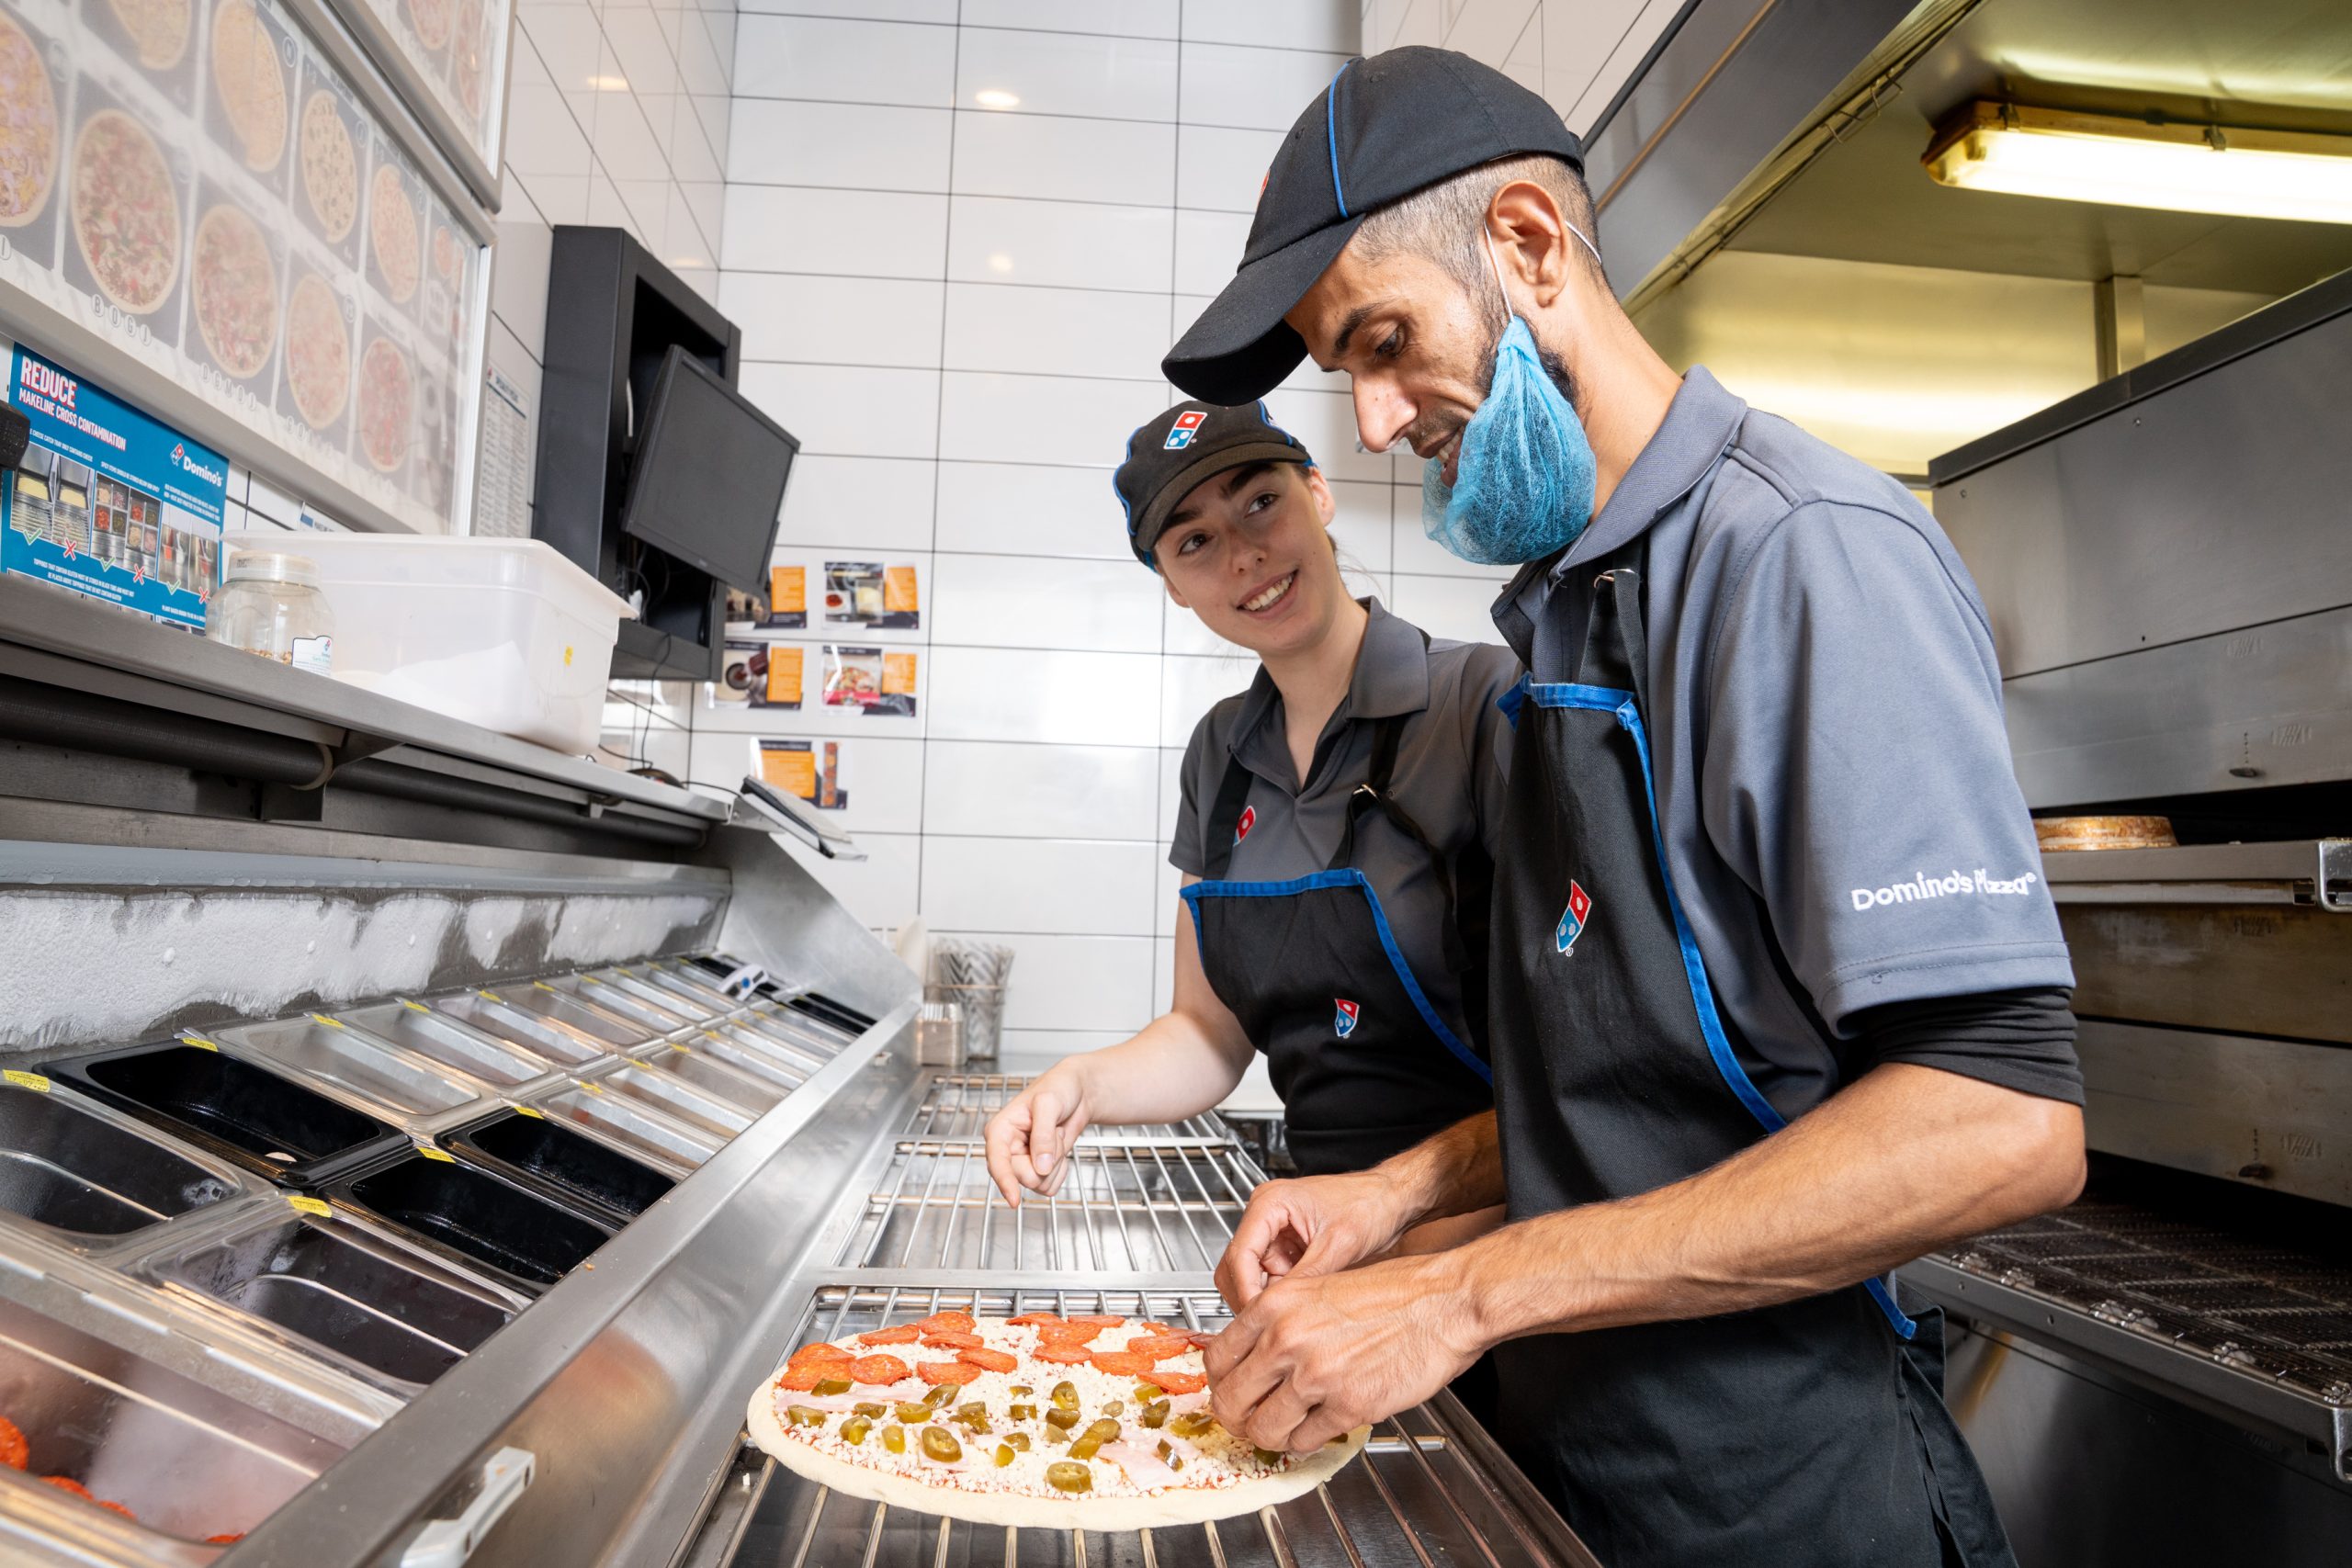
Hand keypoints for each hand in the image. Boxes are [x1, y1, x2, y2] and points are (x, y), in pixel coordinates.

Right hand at [982, 1064, 1090, 1205]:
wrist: (1078, 1092)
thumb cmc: (1058, 1087)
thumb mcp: (1049, 1103)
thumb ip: (1043, 1135)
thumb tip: (1040, 1166)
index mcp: (1000, 1130)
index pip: (997, 1161)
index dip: (1005, 1181)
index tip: (1013, 1199)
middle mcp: (1008, 1149)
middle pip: (1023, 1177)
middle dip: (1046, 1161)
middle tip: (1053, 1133)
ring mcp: (1023, 1161)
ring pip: (1038, 1184)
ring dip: (1055, 1164)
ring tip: (1055, 1136)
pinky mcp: (1038, 1169)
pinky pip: (1050, 1186)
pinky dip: (1061, 1171)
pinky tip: (1059, 1149)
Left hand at [1205, 1254, 1481, 1452]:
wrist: (1442, 1301)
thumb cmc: (1391, 1292)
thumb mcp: (1317, 1288)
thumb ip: (1280, 1319)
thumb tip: (1251, 1354)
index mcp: (1275, 1306)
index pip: (1216, 1357)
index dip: (1220, 1382)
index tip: (1229, 1390)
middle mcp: (1286, 1340)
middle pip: (1230, 1399)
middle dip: (1236, 1418)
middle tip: (1248, 1421)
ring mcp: (1315, 1376)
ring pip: (1263, 1429)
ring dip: (1270, 1436)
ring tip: (1283, 1430)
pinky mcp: (1348, 1405)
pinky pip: (1305, 1441)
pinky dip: (1306, 1442)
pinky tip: (1317, 1428)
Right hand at [1212, 1170, 1415, 1308]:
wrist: (1391, 1199)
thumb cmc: (1370, 1205)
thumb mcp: (1337, 1246)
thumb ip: (1304, 1280)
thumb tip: (1281, 1312)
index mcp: (1270, 1203)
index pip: (1239, 1255)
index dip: (1246, 1291)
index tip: (1258, 1318)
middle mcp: (1264, 1215)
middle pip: (1235, 1267)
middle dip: (1250, 1297)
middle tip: (1269, 1325)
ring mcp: (1273, 1232)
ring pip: (1249, 1276)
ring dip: (1265, 1298)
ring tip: (1288, 1316)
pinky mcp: (1284, 1247)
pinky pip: (1269, 1278)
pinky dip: (1279, 1295)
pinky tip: (1297, 1306)